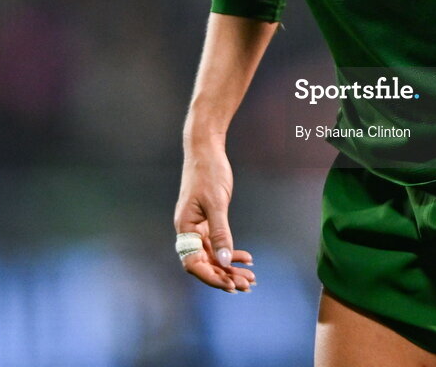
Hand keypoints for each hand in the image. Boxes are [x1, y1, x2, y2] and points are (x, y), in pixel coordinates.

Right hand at [174, 141, 255, 291]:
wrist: (206, 149)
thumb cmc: (208, 172)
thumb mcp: (216, 202)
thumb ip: (221, 232)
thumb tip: (225, 261)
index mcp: (185, 227)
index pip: (194, 263)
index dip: (211, 277)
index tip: (230, 286)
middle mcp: (189, 231)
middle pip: (205, 262)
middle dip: (225, 276)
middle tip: (247, 285)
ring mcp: (198, 227)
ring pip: (214, 255)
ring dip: (230, 267)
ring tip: (250, 277)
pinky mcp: (208, 221)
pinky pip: (218, 243)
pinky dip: (231, 252)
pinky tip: (247, 258)